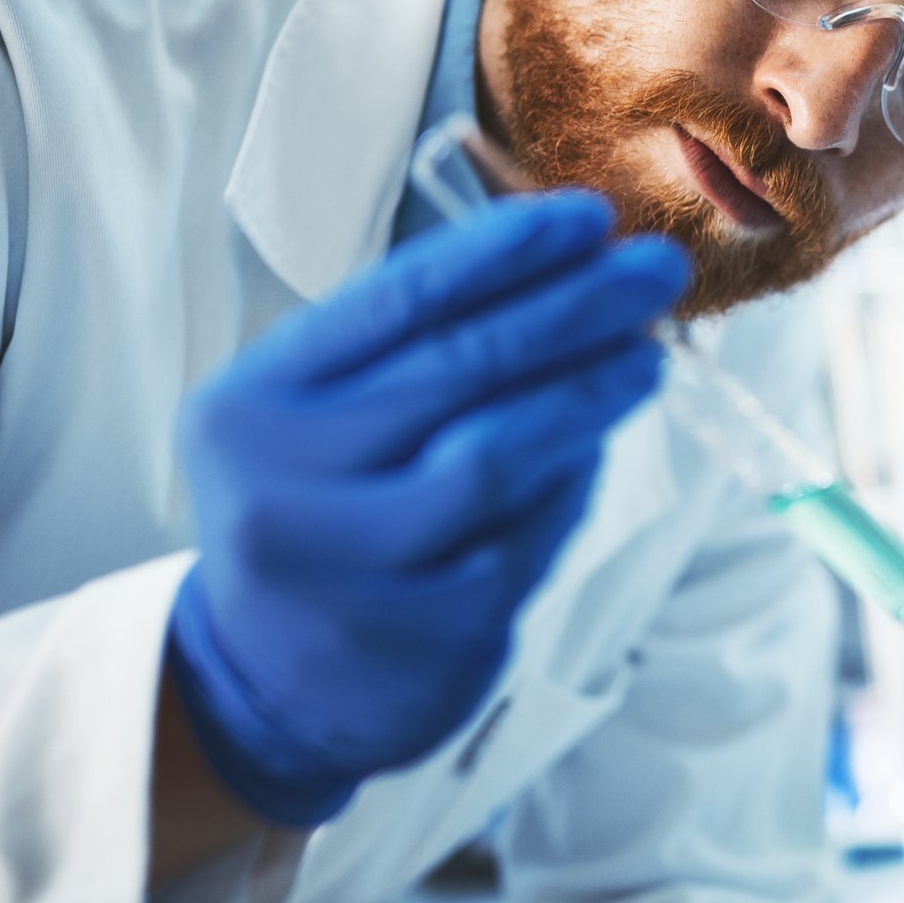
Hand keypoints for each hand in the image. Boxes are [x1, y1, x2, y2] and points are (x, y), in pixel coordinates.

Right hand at [168, 195, 687, 825]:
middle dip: (572, 309)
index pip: (395, 303)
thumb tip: (567, 274)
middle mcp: (284, 484)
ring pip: (498, 455)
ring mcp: (352, 567)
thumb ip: (409, 352)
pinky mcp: (422, 634)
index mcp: (250, 405)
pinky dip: (569, 487)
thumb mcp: (315, 421)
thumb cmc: (320, 515)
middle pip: (458, 369)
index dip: (502, 253)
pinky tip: (597, 451)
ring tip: (646, 358)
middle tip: (653, 270)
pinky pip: (524, 537)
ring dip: (588, 396)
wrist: (271, 684)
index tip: (588, 217)